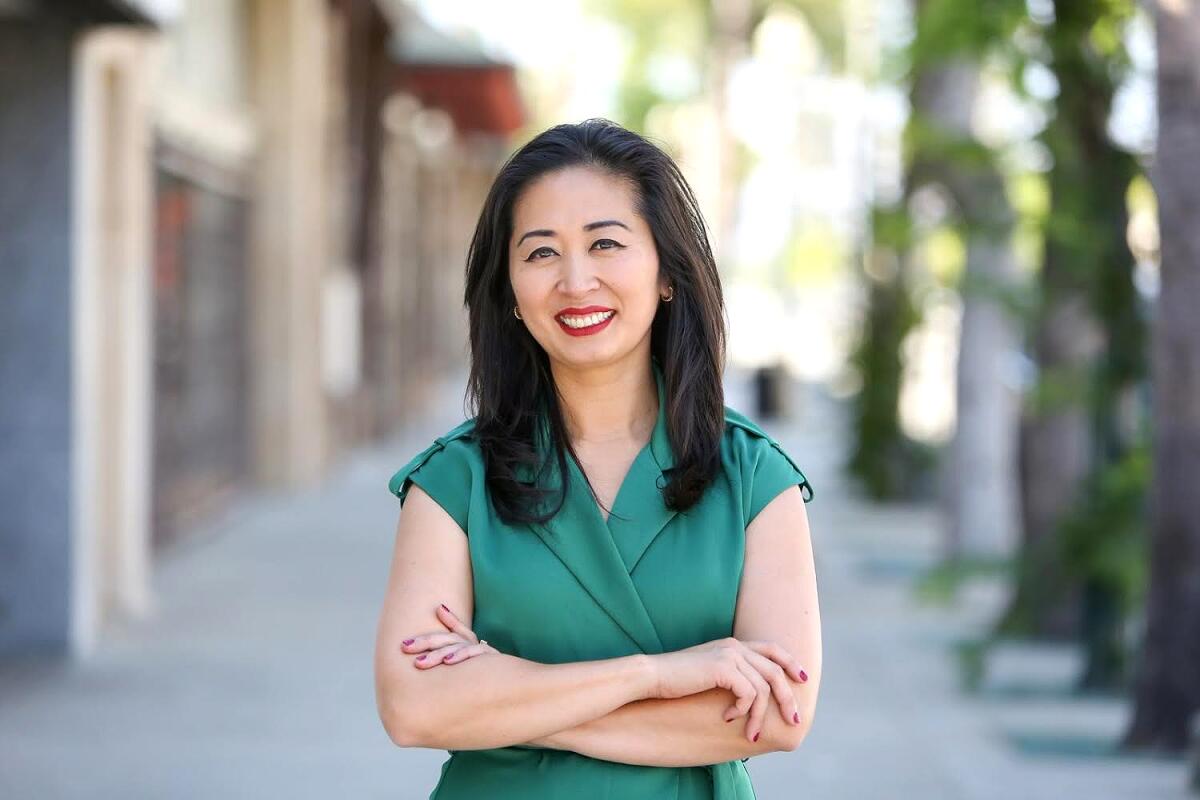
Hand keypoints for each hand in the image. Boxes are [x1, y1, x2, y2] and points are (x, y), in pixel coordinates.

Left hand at [399, 603, 499, 668]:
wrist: (522, 680)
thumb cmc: (494, 669)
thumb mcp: (475, 652)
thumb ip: (458, 631)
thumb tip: (439, 609)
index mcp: (468, 643)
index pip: (445, 636)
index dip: (425, 639)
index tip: (403, 644)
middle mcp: (474, 644)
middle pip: (446, 639)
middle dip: (425, 643)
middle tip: (404, 648)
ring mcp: (483, 651)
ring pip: (456, 647)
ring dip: (437, 654)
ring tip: (419, 662)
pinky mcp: (492, 658)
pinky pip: (474, 653)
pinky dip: (461, 655)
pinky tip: (448, 661)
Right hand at [650, 638, 807, 742]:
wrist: (652, 676)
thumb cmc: (677, 681)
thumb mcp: (708, 673)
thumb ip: (731, 676)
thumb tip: (751, 696)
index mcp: (733, 644)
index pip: (772, 649)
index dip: (791, 662)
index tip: (802, 679)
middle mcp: (735, 646)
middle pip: (775, 671)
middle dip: (787, 698)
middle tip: (793, 721)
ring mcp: (729, 655)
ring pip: (763, 688)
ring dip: (759, 716)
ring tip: (750, 734)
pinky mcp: (723, 668)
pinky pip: (748, 693)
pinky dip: (742, 710)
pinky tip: (727, 717)